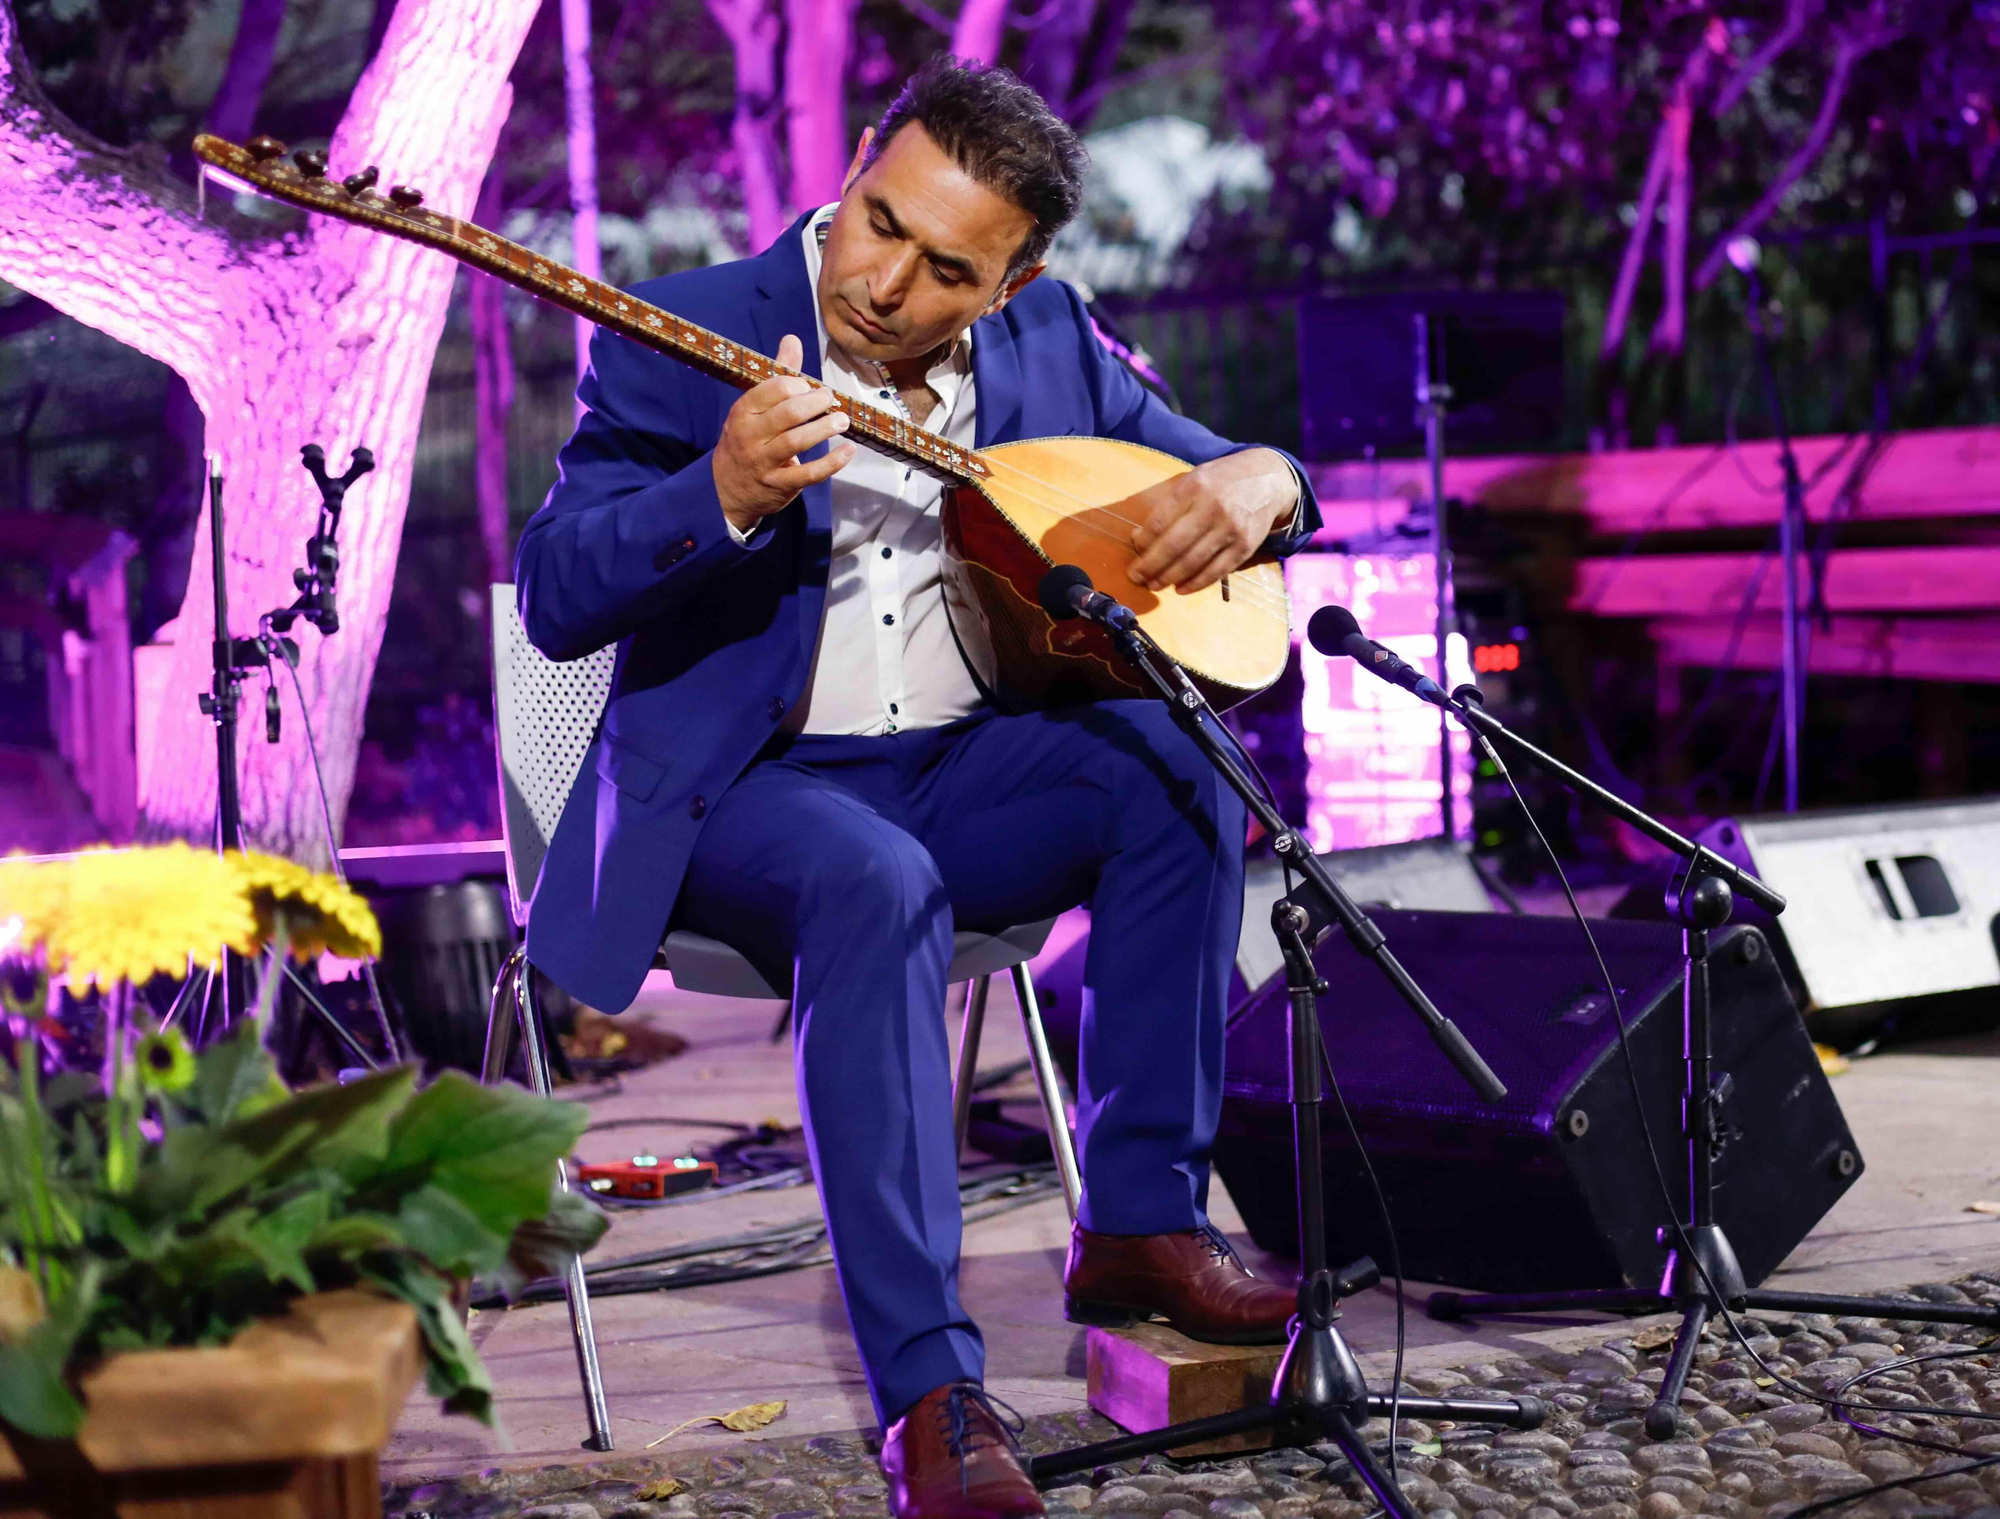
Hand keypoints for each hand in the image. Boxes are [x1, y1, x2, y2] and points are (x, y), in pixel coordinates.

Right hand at [713, 334, 855, 532]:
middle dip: (815, 403)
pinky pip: (808, 474)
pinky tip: (848, 451)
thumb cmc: (746, 440)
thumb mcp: (753, 408)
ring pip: (797, 442)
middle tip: (831, 399)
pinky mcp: (780, 485)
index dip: (798, 385)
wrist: (725, 489)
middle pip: (788, 414)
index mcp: (743, 411)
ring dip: (824, 429)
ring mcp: (764, 462)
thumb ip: (777, 376)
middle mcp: (751, 436)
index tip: (810, 387)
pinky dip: (832, 463)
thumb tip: (792, 339)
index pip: (773, 389)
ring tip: (843, 420)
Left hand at [1124, 449, 1299, 593]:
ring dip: (1169, 578)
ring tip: (1154, 585)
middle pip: (1173, 545)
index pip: (1160, 521)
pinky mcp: (1244, 547)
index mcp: (1194, 487)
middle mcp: (1212, 508)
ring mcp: (1231, 529)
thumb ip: (1171, 504)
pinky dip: (1196, 584)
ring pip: (1193, 562)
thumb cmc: (1223, 480)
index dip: (1143, 542)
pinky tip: (1180, 589)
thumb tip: (1140, 538)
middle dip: (1150, 566)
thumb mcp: (1195, 478)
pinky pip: (1215, 572)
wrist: (1269, 480)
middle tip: (1136, 577)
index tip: (1134, 550)